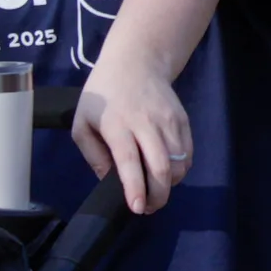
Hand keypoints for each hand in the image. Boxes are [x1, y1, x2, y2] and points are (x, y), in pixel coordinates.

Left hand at [72, 61, 193, 214]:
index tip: (138, 207)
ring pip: (179, 163)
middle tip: (149, 207)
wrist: (136, 63)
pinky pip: (188, 153)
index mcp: (117, 125)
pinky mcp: (183, 119)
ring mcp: (169, 120)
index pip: (130, 161)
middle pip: (161, 166)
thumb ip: (93, 154)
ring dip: (170, 184)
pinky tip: (167, 172)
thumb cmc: (103, 95)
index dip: (136, 187)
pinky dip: (180, 169)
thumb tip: (108, 180)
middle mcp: (146, 123)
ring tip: (156, 191)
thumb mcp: (82, 123)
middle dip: (158, 195)